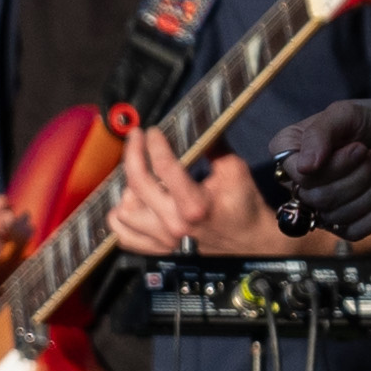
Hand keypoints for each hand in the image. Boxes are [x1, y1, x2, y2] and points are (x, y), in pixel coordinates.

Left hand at [112, 121, 299, 257]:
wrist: (249, 242)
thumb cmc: (243, 205)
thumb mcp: (233, 169)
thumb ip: (211, 145)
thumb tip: (193, 122)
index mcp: (195, 205)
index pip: (164, 167)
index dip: (155, 144)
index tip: (153, 131)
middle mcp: (176, 224)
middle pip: (137, 184)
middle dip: (133, 154)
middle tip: (136, 138)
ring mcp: (165, 240)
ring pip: (124, 212)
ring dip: (127, 189)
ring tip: (139, 175)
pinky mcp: (160, 248)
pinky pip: (124, 236)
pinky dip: (121, 219)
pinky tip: (132, 203)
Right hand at [261, 94, 370, 250]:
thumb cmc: (370, 119)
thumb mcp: (344, 114)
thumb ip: (319, 134)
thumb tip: (304, 168)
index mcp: (289, 151)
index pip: (300, 176)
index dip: (334, 168)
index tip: (360, 147)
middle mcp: (299, 180)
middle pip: (319, 198)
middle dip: (357, 178)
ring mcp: (321, 203)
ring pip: (338, 216)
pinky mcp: (344, 219)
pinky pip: (353, 232)